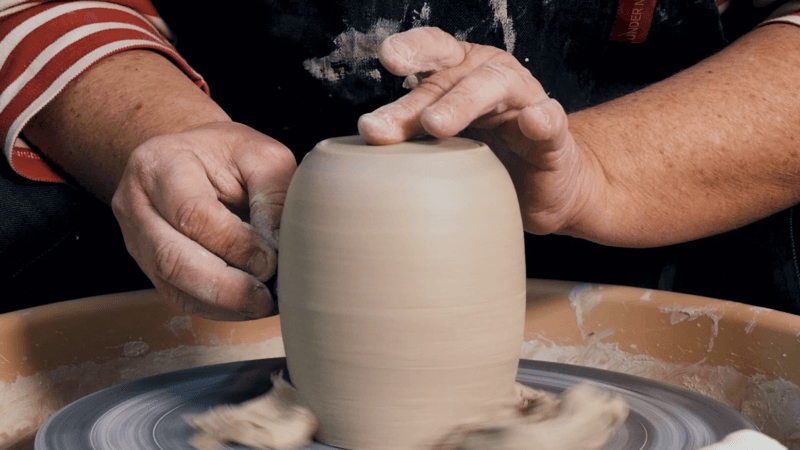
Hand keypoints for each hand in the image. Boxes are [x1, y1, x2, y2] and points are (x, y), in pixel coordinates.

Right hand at [111, 122, 295, 319]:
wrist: (195, 157)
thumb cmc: (228, 155)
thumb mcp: (261, 157)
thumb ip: (274, 197)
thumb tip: (281, 247)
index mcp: (160, 164)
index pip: (193, 215)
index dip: (235, 245)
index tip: (271, 260)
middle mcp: (136, 203)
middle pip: (171, 258)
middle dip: (224, 287)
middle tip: (265, 296)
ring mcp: (136, 238)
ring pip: (172, 285)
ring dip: (221, 303)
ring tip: (260, 303)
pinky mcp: (148, 266)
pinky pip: (178, 298)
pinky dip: (215, 308)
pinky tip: (244, 306)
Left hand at [358, 27, 603, 235]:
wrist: (541, 187)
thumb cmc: (487, 156)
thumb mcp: (440, 141)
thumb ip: (410, 131)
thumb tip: (368, 131)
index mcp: (460, 72)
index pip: (434, 49)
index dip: (412, 49)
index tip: (388, 59)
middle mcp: (490, 76)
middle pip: (453, 75)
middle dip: (420, 97)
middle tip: (390, 123)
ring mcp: (524, 101)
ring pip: (494, 88)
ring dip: (462, 103)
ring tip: (436, 125)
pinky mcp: (552, 135)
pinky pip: (549, 120)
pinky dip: (541, 119)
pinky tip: (531, 121)